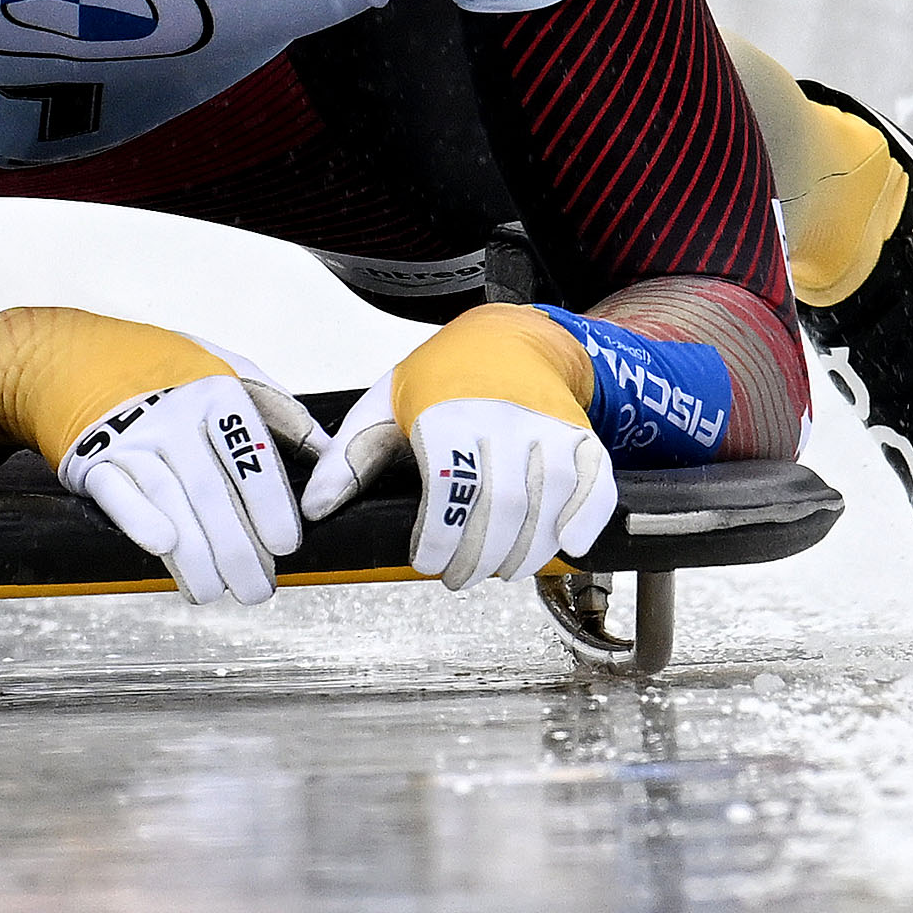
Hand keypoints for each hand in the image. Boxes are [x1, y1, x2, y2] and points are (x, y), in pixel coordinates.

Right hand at [59, 373, 309, 604]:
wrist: (84, 359)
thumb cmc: (174, 376)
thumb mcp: (232, 373)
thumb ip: (281, 414)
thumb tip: (331, 456)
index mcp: (216, 392)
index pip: (248, 454)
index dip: (268, 504)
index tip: (286, 547)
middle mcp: (171, 412)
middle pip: (210, 489)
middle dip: (236, 549)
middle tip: (257, 590)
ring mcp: (129, 435)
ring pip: (168, 500)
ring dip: (194, 554)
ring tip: (217, 590)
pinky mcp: (92, 458)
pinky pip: (117, 493)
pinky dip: (138, 520)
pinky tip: (162, 548)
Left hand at [301, 315, 619, 588]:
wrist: (511, 336)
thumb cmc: (442, 375)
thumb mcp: (383, 404)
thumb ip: (348, 457)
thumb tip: (317, 507)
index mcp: (448, 412)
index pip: (449, 487)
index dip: (440, 537)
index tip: (428, 561)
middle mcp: (504, 418)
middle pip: (503, 506)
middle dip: (481, 556)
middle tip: (461, 576)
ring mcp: (550, 427)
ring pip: (549, 503)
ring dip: (528, 551)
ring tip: (503, 569)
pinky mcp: (582, 436)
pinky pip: (595, 486)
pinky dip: (586, 522)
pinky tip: (566, 546)